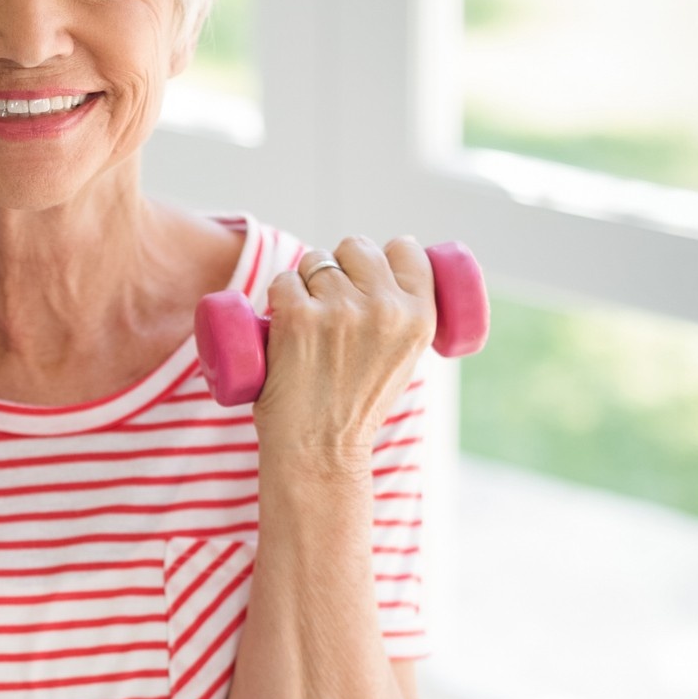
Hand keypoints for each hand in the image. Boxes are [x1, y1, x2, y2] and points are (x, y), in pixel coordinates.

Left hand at [251, 235, 435, 473]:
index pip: (406, 248)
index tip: (367, 275)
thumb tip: (382, 272)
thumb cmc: (355, 408)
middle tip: (331, 308)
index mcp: (419, 316)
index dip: (382, 256)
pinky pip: (283, 281)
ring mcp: (340, 309)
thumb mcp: (403, 359)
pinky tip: (283, 328)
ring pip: (315, 261)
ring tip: (309, 327)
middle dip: (339, 266)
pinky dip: (278, 299)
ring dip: (304, 283)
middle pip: (356, 247)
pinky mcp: (298, 315)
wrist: (321, 451)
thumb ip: (400, 318)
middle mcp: (385, 307)